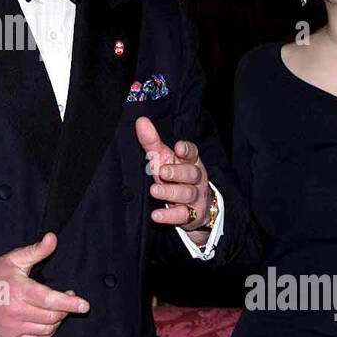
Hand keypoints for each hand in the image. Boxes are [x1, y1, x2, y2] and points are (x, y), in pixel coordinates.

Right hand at [0, 232, 88, 336]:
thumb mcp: (15, 259)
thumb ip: (37, 250)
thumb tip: (52, 238)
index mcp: (19, 290)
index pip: (50, 300)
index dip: (70, 303)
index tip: (84, 305)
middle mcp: (16, 311)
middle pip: (52, 316)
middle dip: (65, 308)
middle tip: (67, 298)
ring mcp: (13, 327)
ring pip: (47, 329)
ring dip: (57, 319)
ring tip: (56, 307)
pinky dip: (47, 330)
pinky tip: (46, 319)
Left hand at [135, 116, 211, 234]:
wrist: (195, 206)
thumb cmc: (175, 176)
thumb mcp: (163, 158)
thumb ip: (152, 141)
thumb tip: (140, 121)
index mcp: (190, 162)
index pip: (193, 153)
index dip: (187, 150)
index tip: (179, 147)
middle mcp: (195, 178)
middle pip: (191, 173)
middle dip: (178, 172)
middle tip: (163, 171)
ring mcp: (195, 197)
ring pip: (187, 194)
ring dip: (170, 192)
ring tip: (154, 191)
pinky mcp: (191, 215)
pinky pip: (182, 215)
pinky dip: (169, 216)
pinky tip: (156, 215)